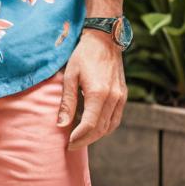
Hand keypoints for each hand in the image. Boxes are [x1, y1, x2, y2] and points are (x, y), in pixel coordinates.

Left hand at [57, 30, 126, 149]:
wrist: (104, 40)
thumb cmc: (84, 55)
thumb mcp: (70, 76)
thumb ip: (67, 102)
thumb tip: (61, 125)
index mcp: (98, 93)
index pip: (89, 125)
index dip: (78, 137)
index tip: (68, 143)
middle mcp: (113, 98)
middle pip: (100, 129)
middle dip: (85, 140)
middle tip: (71, 145)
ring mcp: (121, 97)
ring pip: (110, 127)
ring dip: (96, 136)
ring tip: (81, 138)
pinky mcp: (123, 95)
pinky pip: (116, 119)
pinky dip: (105, 127)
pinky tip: (93, 127)